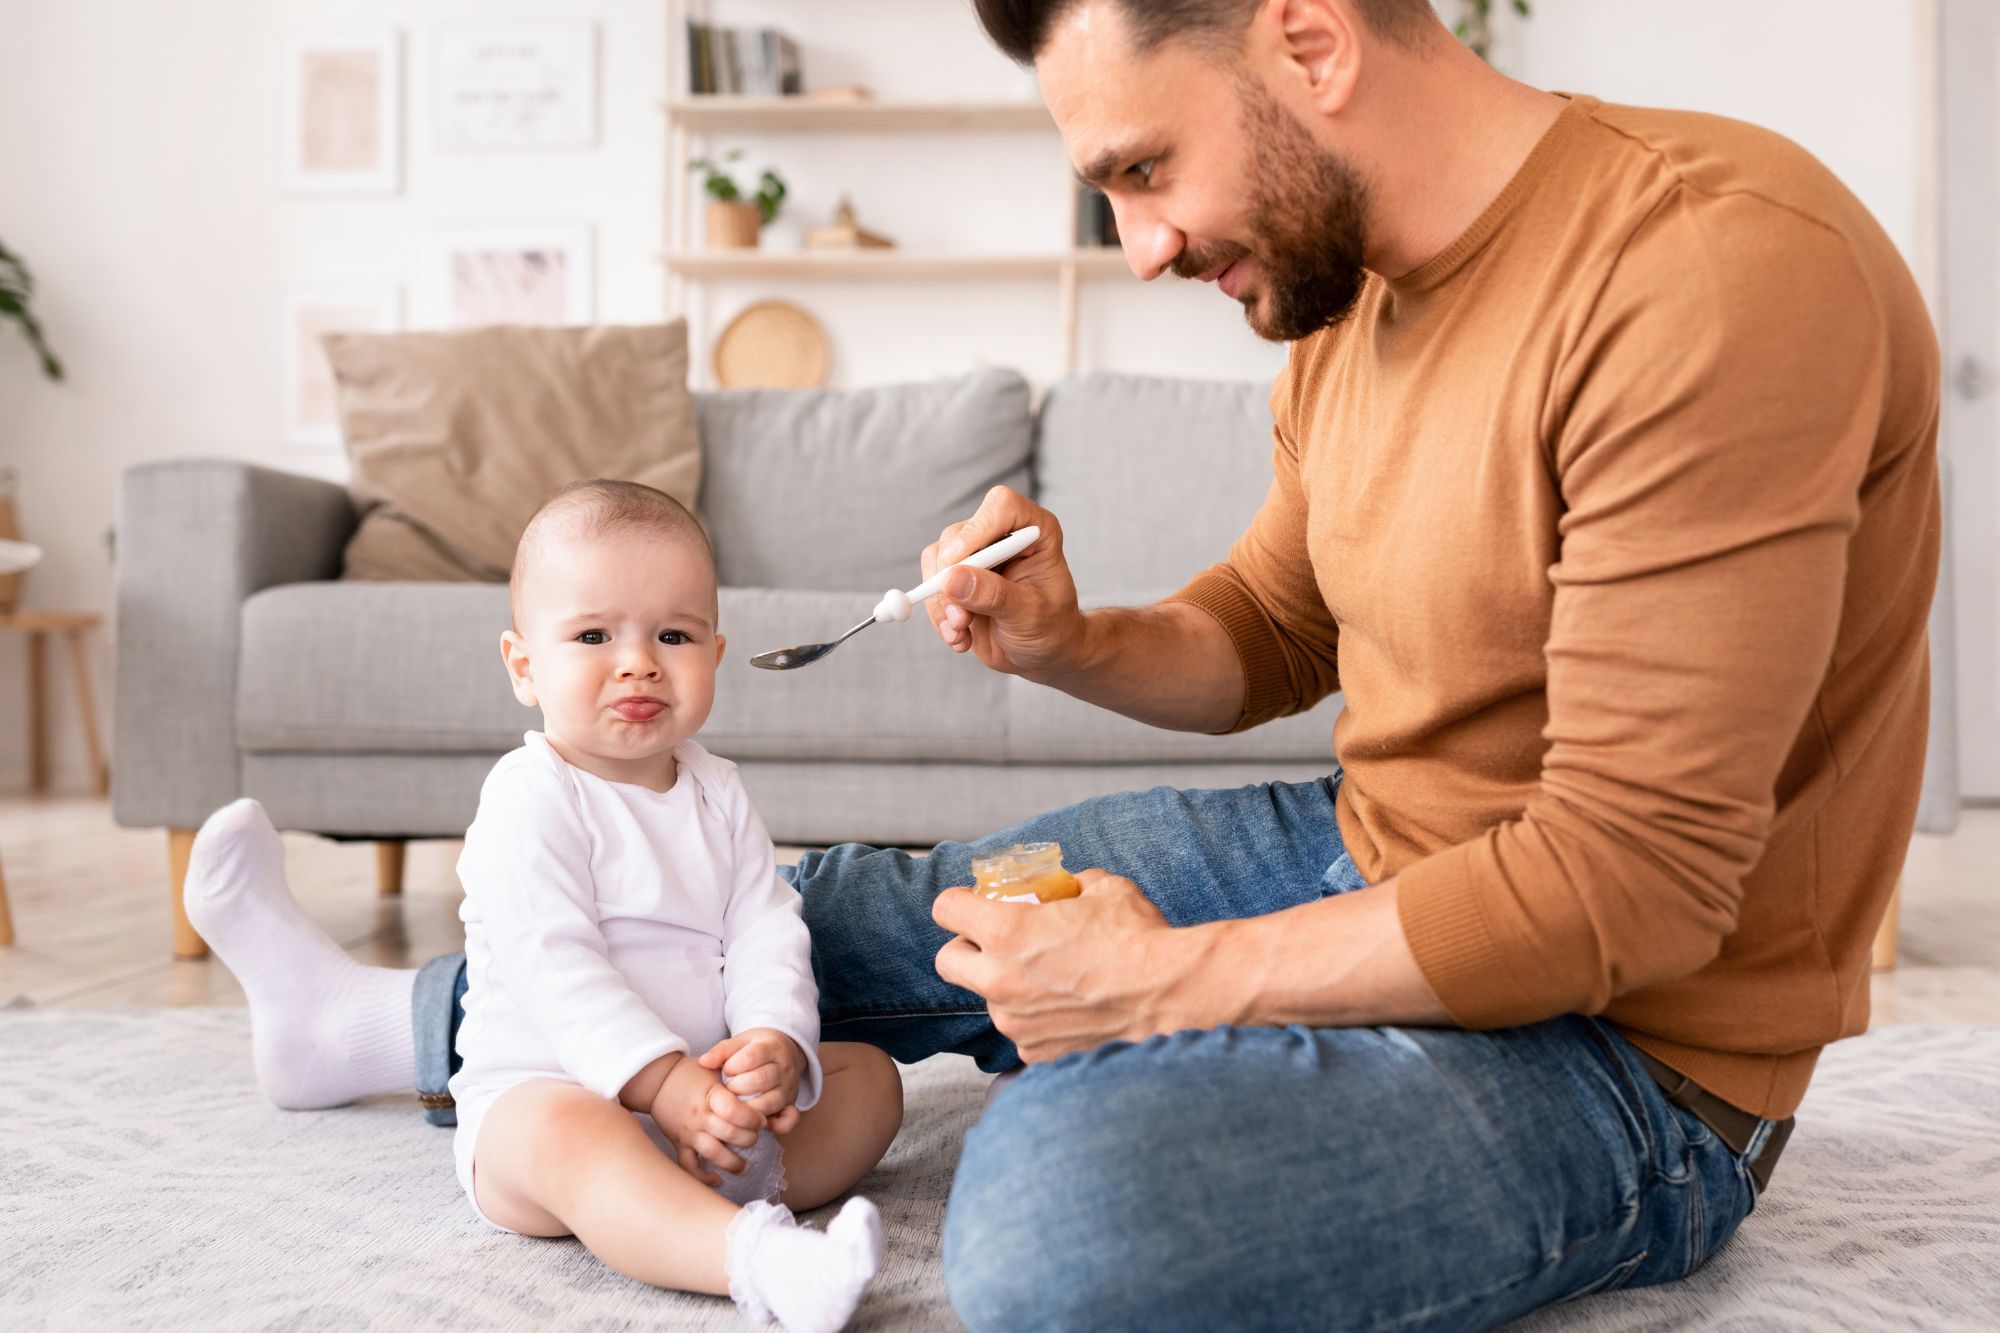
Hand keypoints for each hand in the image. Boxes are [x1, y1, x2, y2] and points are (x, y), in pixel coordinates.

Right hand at [650, 1053, 765, 1185]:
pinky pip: (689, 1166)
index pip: (734, 1110)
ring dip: (732, 1163)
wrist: (658, 1081)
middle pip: (728, 1133)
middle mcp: (700, 1116)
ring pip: (712, 1153)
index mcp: (711, 1095)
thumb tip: (761, 1088)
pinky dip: (702, 1177)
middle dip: (748, 1139)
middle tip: (754, 1138)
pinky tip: (717, 1179)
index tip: (762, 1120)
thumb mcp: (715, 1067)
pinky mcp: (679, 1144)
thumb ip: (736, 1077)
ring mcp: (689, 1132)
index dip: (752, 1118)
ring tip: (744, 1167)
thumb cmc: (691, 1073)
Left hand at [699, 1028, 807, 1133]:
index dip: (733, 1065)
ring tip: (736, 1105)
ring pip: (771, 1103)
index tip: (726, 1070)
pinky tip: (758, 1122)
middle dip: (737, 1087)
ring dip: (747, 1108)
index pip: (752, 1057)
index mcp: (772, 1048)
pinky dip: (775, 1126)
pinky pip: (789, 1120)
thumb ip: (723, 1051)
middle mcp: (784, 1068)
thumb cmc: (756, 1048)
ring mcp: (789, 1088)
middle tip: (728, 1089)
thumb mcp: (741, 1042)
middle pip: (760, 1081)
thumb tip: (704, 1062)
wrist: (785, 1051)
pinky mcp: (792, 1104)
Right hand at [922, 485, 1087, 681]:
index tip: (958, 565)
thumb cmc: (1050, 629)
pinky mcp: (956, 576)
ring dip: (941, 602)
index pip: (1002, 506)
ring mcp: (976, 554)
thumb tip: (952, 579)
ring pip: (937, 558)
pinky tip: (958, 637)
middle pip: (958, 535)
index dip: (977, 530)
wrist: (1041, 653)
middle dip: (950, 580)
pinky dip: (938, 615)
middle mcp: (1003, 535)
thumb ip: (994, 596)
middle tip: (960, 619)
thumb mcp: (1030, 616)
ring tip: (961, 633)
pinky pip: (930, 584)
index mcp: (1035, 532)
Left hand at [932, 869, 1201, 1062]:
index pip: (945, 910)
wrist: (1173, 995)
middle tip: (997, 944)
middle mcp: (1000, 979)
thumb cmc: (1139, 938)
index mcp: (1006, 931)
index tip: (972, 904)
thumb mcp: (1102, 888)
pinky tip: (1070, 1009)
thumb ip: (1068, 886)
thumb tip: (1063, 888)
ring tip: (1051, 980)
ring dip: (1007, 986)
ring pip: (989, 998)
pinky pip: (1021, 1031)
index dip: (959, 902)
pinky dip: (1036, 1020)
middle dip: (966, 948)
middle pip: (948, 961)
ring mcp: (1015, 1022)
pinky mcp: (1035, 1053)